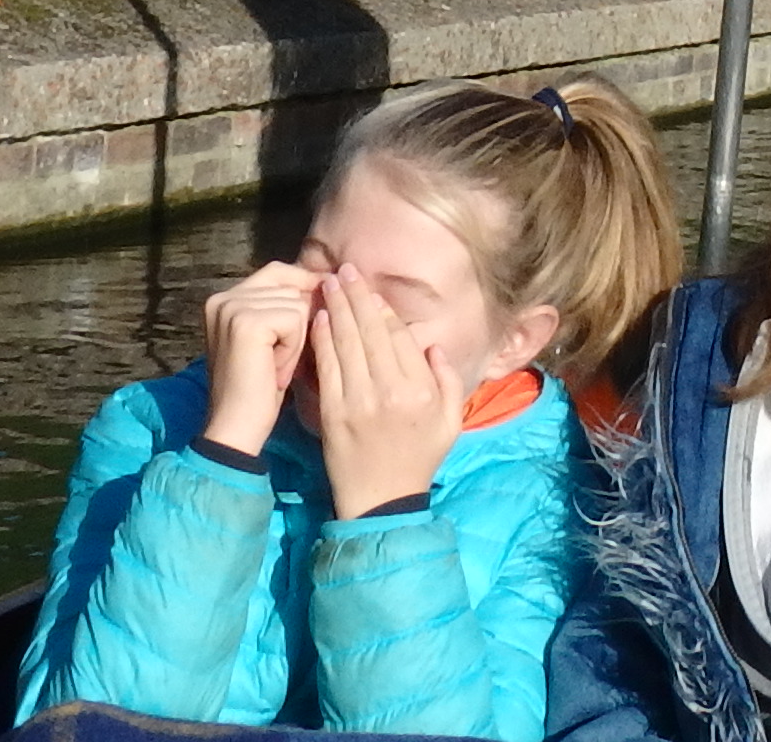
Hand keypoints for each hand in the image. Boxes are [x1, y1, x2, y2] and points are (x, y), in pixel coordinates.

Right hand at [197, 259, 320, 457]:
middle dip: (299, 319)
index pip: (277, 272)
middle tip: (280, 359)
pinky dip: (294, 347)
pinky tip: (277, 370)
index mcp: (223, 299)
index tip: (328, 301)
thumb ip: (285, 308)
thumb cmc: (258, 389)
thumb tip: (329, 281)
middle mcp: (222, 297)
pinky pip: (295, 320)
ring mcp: (232, 307)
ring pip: (296, 304)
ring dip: (297, 338)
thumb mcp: (271, 340)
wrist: (237, 428)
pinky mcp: (246, 322)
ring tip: (276, 367)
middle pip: (289, 284)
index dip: (305, 285)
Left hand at [308, 264, 469, 518]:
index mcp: (420, 390)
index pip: (399, 336)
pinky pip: (327, 366)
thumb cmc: (419, 460)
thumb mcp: (451, 423)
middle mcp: (389, 390)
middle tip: (346, 268)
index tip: (373, 288)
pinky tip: (320, 318)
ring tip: (329, 282)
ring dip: (337, 308)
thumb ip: (448, 380)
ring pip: (346, 342)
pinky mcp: (332, 412)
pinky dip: (322, 338)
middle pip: (370, 330)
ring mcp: (357, 400)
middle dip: (357, 295)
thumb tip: (432, 345)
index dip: (383, 308)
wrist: (380, 501)